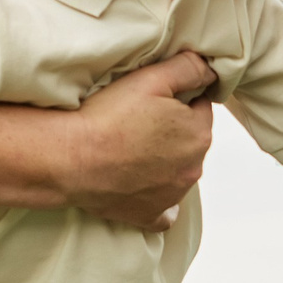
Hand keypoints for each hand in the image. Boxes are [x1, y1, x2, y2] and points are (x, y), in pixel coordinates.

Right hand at [64, 51, 215, 231]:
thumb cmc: (109, 116)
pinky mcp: (150, 215)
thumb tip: (210, 70)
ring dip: (164, 161)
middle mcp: (192, 168)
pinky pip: (164, 211)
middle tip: (138, 122)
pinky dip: (158, 199)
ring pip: (178, 172)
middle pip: (190, 140)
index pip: (200, 107)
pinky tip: (143, 187)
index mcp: (198, 133)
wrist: (71, 159)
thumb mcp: (151, 78)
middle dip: (173, 131)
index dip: (177, 100)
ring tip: (130, 149)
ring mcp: (172, 195)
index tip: (152, 100)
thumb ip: (188, 68)